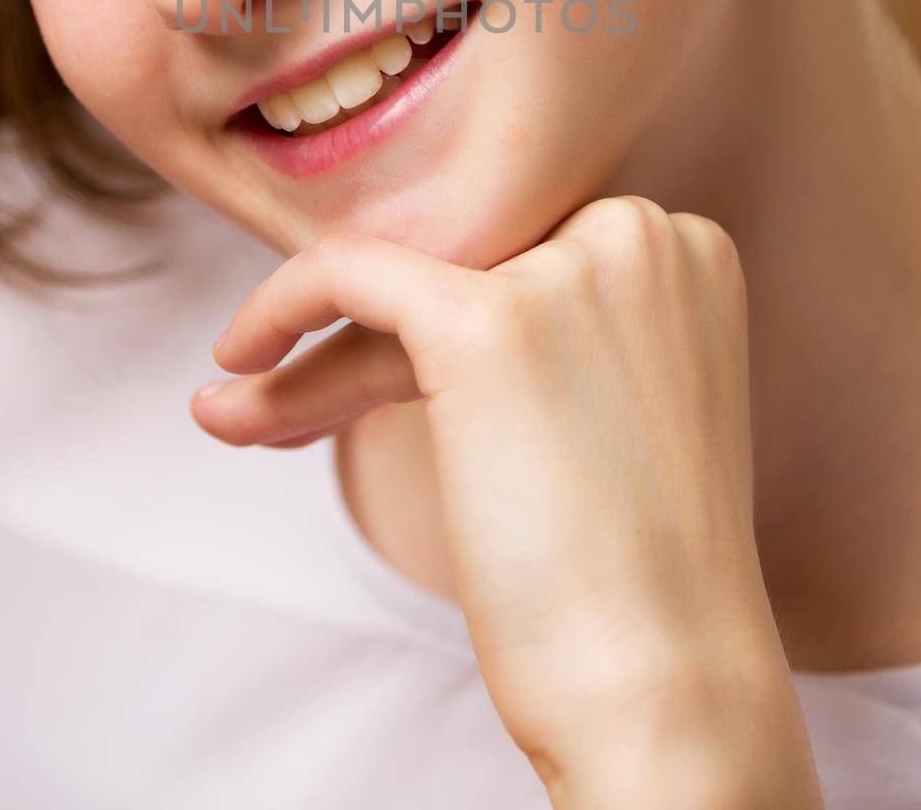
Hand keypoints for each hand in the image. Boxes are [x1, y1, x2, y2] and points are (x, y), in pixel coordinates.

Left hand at [192, 196, 816, 799]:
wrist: (666, 687)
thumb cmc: (637, 572)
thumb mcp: (613, 406)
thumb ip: (550, 336)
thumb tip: (417, 313)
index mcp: (684, 249)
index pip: (523, 256)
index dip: (438, 323)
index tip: (372, 384)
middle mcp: (639, 234)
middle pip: (460, 262)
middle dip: (372, 336)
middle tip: (295, 406)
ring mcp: (568, 270)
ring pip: (397, 280)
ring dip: (315, 356)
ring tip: (246, 414)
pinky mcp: (488, 319)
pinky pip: (346, 273)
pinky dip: (280, 305)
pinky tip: (236, 358)